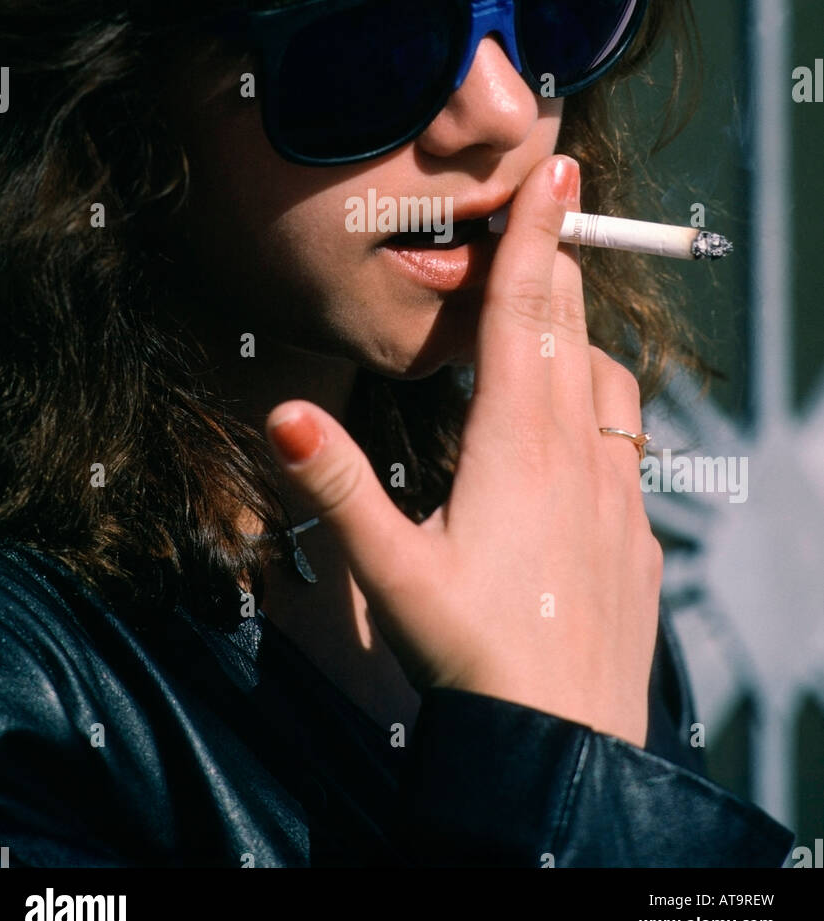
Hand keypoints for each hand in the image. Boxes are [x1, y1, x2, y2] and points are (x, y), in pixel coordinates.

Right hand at [265, 155, 661, 747]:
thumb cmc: (472, 656)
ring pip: (608, 382)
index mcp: (515, 445)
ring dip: (580, 338)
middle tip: (550, 219)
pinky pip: (627, 441)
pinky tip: (578, 434)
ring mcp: (617, 490)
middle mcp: (577, 452)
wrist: (563, 745)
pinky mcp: (638, 531)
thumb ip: (335, 486)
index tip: (559, 175)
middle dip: (558, 266)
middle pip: (570, 330)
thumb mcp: (390, 571)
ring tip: (551, 325)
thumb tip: (282, 412)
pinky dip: (602, 407)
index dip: (535, 238)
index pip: (525, 315)